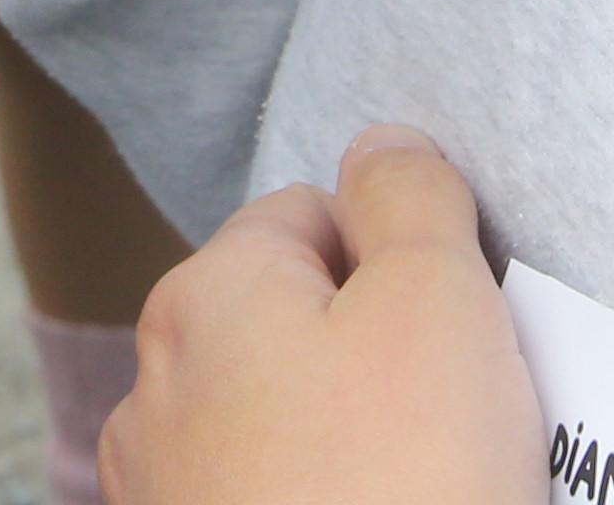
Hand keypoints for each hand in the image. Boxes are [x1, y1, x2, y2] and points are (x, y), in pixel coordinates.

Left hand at [104, 131, 542, 504]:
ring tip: (426, 494)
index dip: (400, 260)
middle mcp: (158, 390)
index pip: (313, 216)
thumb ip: (411, 198)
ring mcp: (166, 497)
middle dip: (374, 361)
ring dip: (350, 449)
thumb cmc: (402, 489)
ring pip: (281, 430)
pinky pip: (273, 503)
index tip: (454, 330)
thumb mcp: (437, 300)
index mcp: (204, 297)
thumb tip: (383, 144)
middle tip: (453, 420)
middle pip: (293, 329)